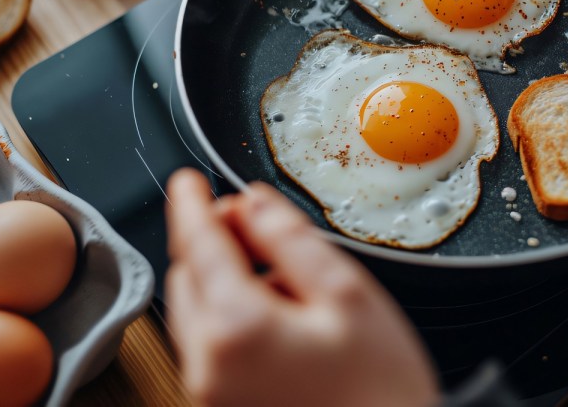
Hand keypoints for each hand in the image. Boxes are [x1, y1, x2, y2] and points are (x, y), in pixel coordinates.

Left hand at [164, 169, 439, 406]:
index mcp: (237, 327)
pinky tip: (281, 318)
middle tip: (254, 222)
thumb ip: (291, 240)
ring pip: (196, 312)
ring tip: (284, 277)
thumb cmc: (380, 391)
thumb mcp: (347, 293)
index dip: (192, 204)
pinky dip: (230, 317)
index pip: (199, 245)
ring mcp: (209, 393)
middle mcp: (208, 365)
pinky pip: (210, 346)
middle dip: (212, 242)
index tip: (188, 182)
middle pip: (187, 278)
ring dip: (222, 280)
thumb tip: (255, 204)